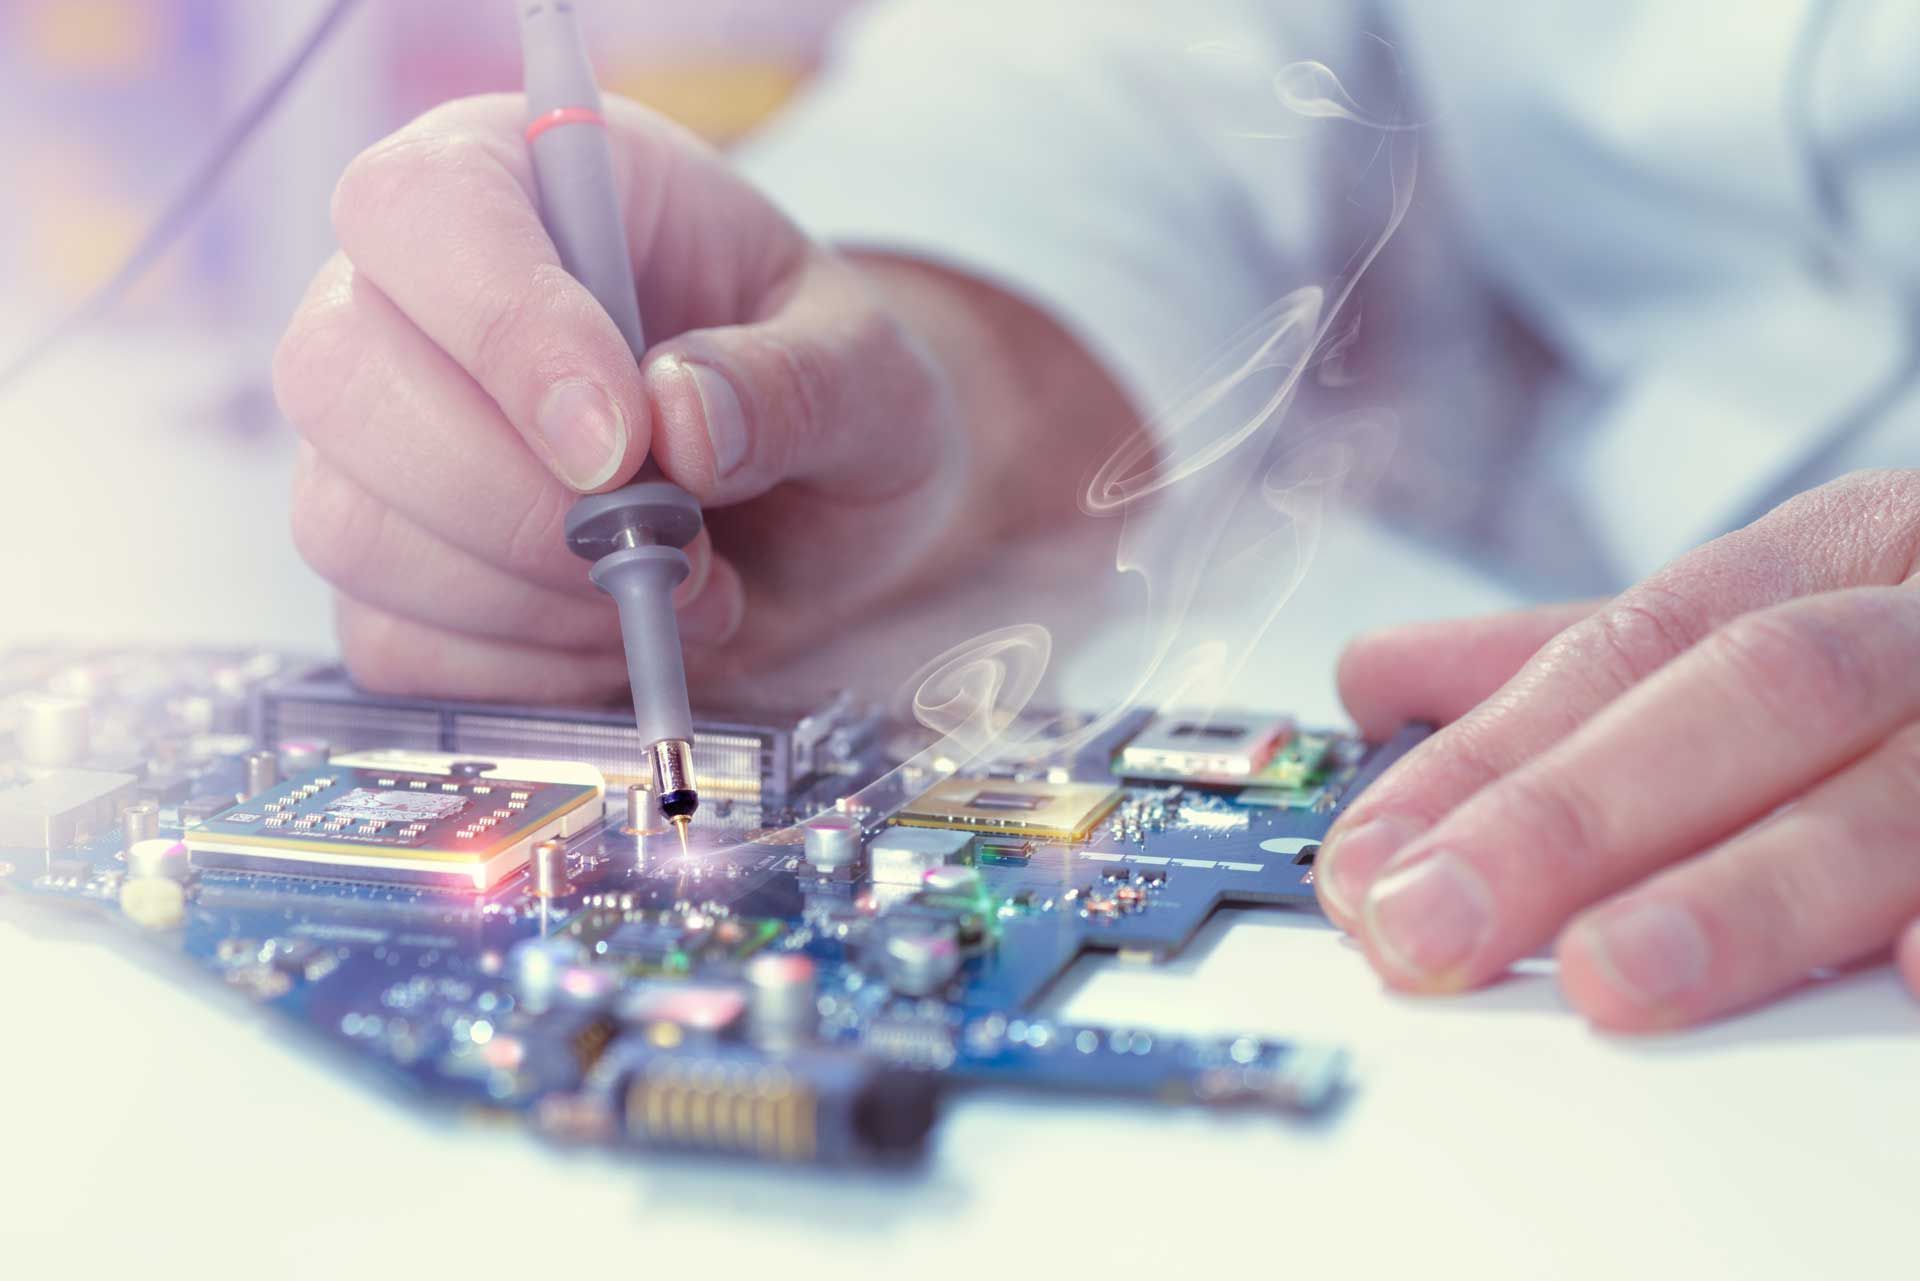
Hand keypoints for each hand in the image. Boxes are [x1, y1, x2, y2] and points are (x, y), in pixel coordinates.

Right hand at [274, 95, 1126, 700]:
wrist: (820, 514)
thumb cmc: (826, 397)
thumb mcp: (871, 370)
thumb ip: (798, 379)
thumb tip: (682, 418)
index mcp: (526, 177)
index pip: (423, 208)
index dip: (502, 327)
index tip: (619, 443)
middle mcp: (413, 297)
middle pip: (337, 372)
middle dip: (508, 494)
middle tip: (669, 538)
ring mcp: (378, 443)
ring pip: (348, 524)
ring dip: (530, 595)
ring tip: (679, 585)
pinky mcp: (388, 574)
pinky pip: (389, 642)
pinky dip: (521, 668)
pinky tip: (615, 635)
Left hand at [1317, 470, 1919, 1030]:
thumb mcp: (1772, 609)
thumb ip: (1582, 661)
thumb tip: (1380, 685)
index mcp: (1827, 556)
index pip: (1621, 647)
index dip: (1485, 758)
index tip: (1364, 862)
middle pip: (1741, 696)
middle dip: (1574, 819)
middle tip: (1430, 927)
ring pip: (1894, 783)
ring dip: (1749, 888)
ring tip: (1611, 976)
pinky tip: (1906, 987)